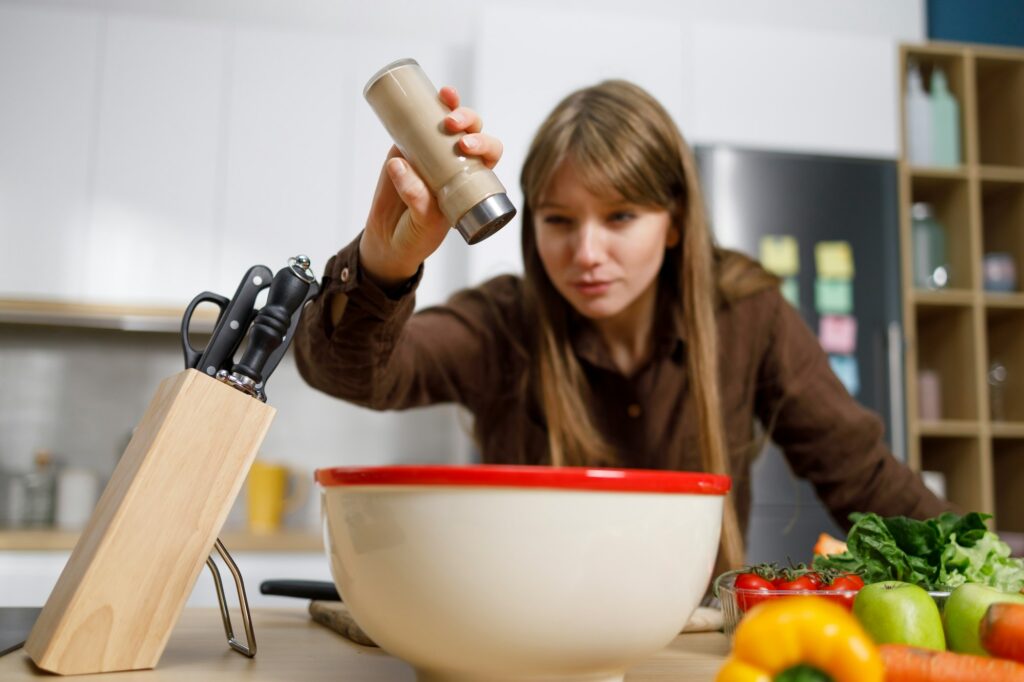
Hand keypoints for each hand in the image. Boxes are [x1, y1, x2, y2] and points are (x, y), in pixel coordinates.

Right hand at [359, 86, 503, 289]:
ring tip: (445, 99)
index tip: (467, 146)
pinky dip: (423, 107)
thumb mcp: (423, 224)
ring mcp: (431, 153)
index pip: (489, 156)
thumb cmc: (417, 236)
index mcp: (471, 181)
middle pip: (471, 132)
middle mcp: (456, 163)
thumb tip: (401, 164)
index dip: (485, 145)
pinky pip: (417, 123)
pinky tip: (428, 93)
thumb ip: (417, 199)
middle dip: (469, 121)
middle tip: (452, 124)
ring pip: (447, 122)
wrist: (387, 241)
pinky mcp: (406, 148)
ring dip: (452, 106)